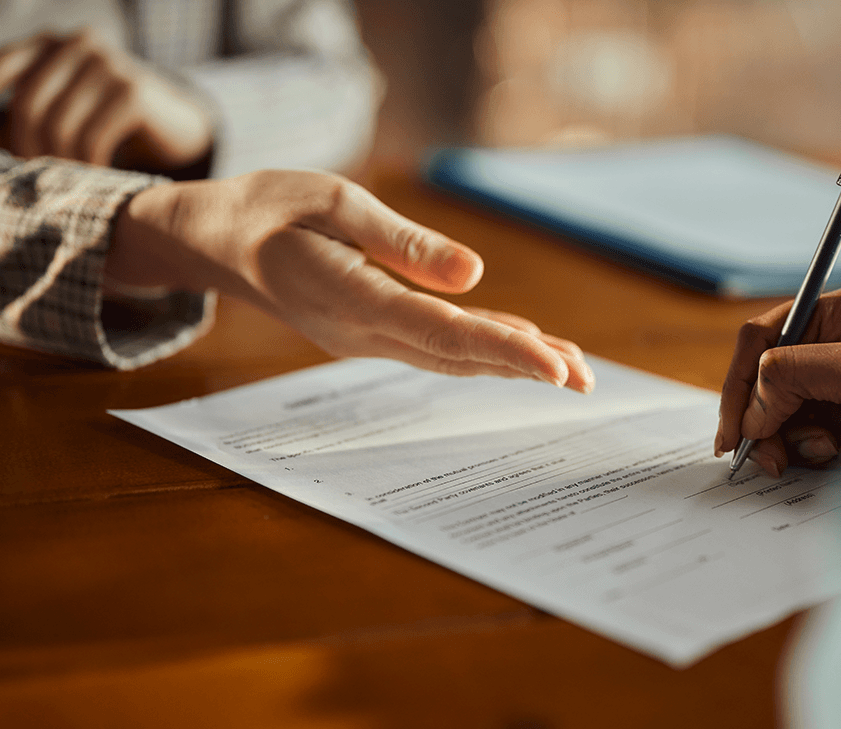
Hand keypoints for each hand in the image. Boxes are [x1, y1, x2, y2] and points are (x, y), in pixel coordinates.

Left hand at [0, 29, 212, 171]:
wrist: (176, 126)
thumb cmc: (110, 123)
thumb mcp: (65, 111)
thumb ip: (26, 117)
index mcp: (50, 43)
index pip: (0, 69)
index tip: (1, 153)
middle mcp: (77, 44)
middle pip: (29, 107)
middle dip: (29, 152)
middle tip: (39, 182)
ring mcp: (107, 64)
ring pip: (59, 127)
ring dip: (62, 165)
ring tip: (72, 184)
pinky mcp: (132, 92)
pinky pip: (92, 139)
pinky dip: (90, 167)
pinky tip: (98, 178)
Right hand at [104, 170, 593, 391]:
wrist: (217, 241)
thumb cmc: (271, 209)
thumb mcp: (333, 202)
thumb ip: (403, 242)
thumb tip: (476, 275)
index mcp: (353, 298)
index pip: (444, 333)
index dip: (505, 351)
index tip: (556, 368)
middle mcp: (364, 332)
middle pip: (458, 356)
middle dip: (525, 367)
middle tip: (587, 378)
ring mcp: (367, 339)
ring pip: (452, 357)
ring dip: (510, 363)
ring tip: (570, 368)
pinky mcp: (372, 331)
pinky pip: (436, 346)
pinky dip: (482, 348)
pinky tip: (519, 345)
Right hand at [715, 282, 840, 475]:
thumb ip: (798, 373)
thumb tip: (752, 404)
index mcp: (840, 315)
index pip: (764, 337)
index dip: (739, 382)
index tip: (733, 428)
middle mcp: (836, 346)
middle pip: (767, 381)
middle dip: (763, 420)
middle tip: (765, 456)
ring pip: (783, 416)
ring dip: (792, 440)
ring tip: (825, 452)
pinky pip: (807, 439)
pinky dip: (813, 454)